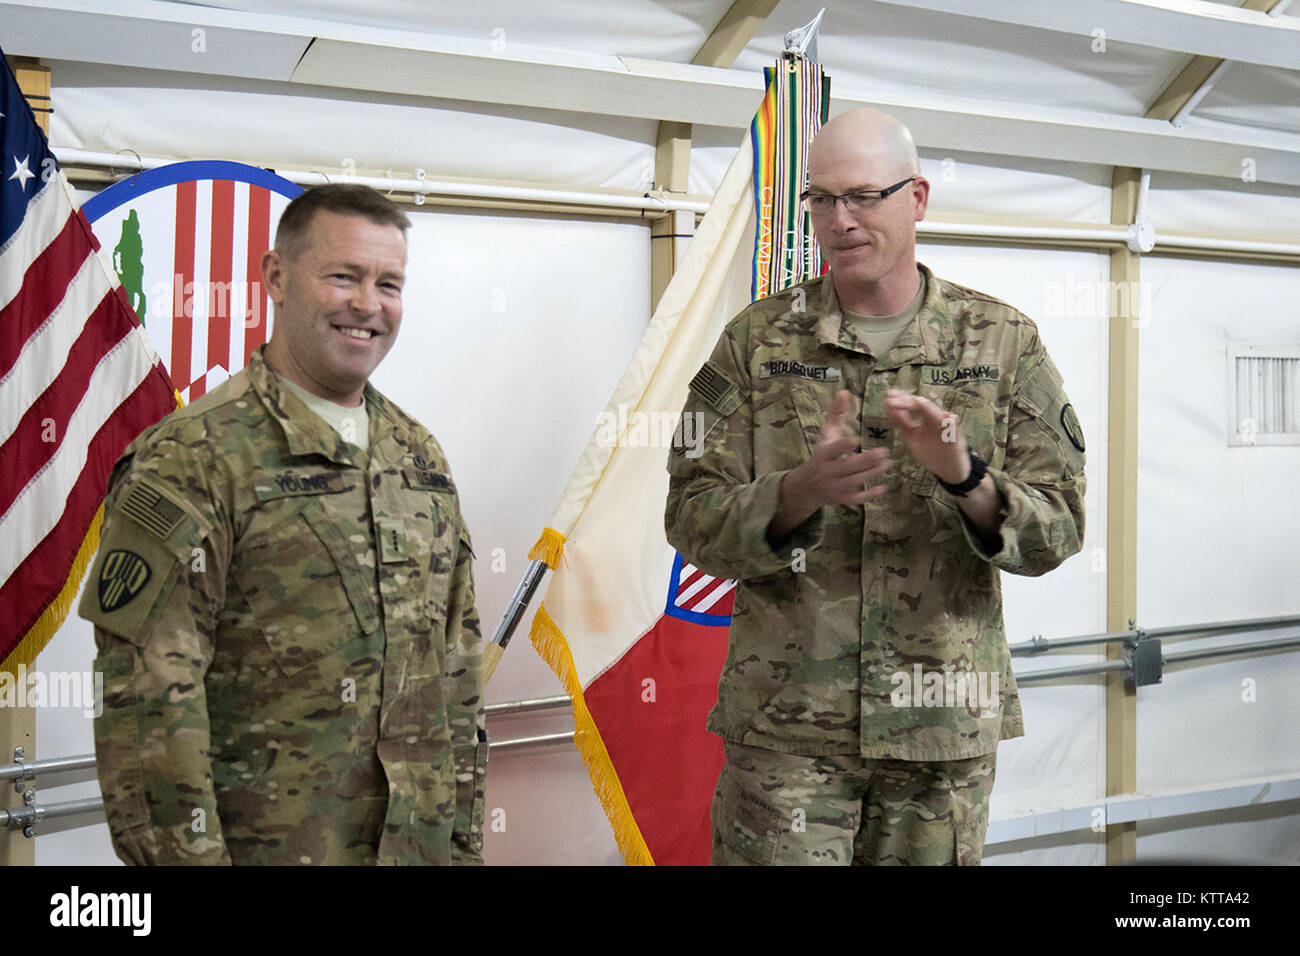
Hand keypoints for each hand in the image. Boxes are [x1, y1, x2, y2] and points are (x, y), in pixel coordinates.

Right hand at [770, 390, 892, 541]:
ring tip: (888, 463)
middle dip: (866, 460)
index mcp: (823, 454)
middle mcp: (828, 472)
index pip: (833, 450)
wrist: (808, 486)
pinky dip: (870, 494)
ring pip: (854, 481)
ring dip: (872, 473)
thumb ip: (836, 414)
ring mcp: (835, 487)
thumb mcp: (826, 434)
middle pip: (848, 467)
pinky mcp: (842, 499)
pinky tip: (884, 486)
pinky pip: (857, 498)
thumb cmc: (822, 455)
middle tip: (884, 452)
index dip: (844, 446)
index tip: (857, 439)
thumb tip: (844, 391)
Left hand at [883, 388, 967, 483]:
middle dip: (908, 401)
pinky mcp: (957, 440)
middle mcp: (936, 420)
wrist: (949, 468)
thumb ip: (902, 422)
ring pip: (940, 415)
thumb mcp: (912, 436)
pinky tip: (950, 419)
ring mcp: (948, 429)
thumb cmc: (931, 450)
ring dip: (929, 408)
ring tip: (918, 402)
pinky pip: (956, 429)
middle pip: (924, 406)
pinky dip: (953, 423)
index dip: (901, 400)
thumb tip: (889, 407)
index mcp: (925, 419)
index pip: (913, 405)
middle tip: (892, 399)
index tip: (887, 395)